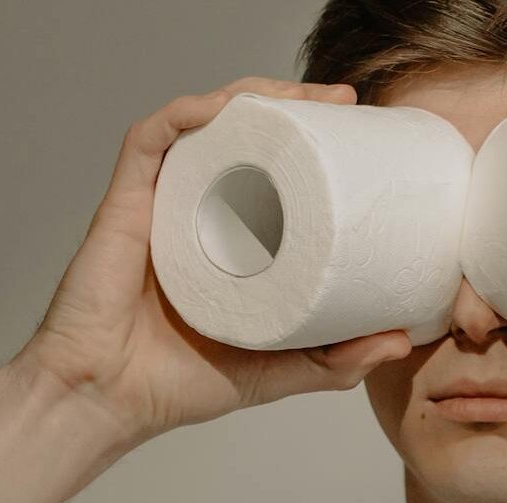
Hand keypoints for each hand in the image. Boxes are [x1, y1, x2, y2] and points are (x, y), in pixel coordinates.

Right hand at [12, 78, 411, 450]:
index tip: (363, 139)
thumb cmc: (176, 383)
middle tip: (345, 104)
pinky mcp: (125, 201)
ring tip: (305, 97)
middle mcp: (197, 209)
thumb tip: (401, 338)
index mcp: (230, 238)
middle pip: (244, 133)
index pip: (275, 173)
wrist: (106, 401)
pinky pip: (152, 137)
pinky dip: (190, 112)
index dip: (316, 145)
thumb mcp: (279, 369)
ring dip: (255, 96)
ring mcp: (161, 200)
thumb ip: (337, 360)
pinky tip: (228, 109)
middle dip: (295, 105)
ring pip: (205, 121)